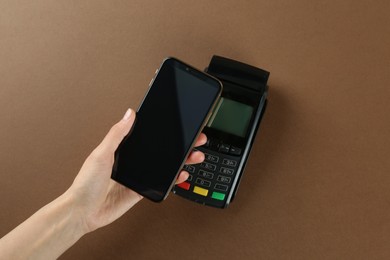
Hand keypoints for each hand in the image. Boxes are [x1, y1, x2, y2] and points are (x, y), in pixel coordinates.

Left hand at [66, 108, 205, 232]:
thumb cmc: (85, 184)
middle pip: (160, 150)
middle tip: (194, 138)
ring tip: (194, 155)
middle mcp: (131, 161)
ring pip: (164, 165)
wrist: (83, 212)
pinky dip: (173, 179)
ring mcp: (137, 176)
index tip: (175, 123)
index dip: (162, 129)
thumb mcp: (101, 154)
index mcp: (121, 149)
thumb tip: (129, 114)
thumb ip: (116, 134)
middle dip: (179, 144)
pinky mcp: (141, 190)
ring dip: (180, 160)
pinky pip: (161, 182)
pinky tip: (181, 174)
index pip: (146, 135)